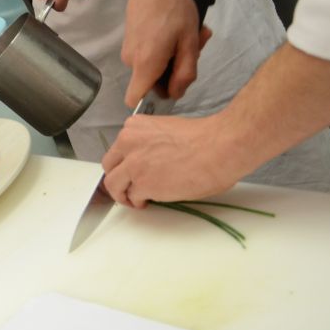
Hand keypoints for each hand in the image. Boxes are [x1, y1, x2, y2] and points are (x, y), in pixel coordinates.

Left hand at [101, 111, 237, 207]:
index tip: (129, 171)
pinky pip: (132, 197)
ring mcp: (133, 165)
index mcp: (135, 127)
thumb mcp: (166, 130)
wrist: (220, 147)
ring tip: (135, 200)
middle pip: (110, 166)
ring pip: (114, 184)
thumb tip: (149, 160)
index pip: (118, 149)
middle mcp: (128, 143)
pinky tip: (147, 202)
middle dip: (118, 178)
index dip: (124, 163)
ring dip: (123, 194)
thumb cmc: (205, 139)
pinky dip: (138, 202)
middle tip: (127, 188)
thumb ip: (149, 143)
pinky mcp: (143, 184)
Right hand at [121, 0, 212, 105]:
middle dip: (175, 71)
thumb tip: (176, 93)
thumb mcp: (189, 41)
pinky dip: (164, 48)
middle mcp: (131, 60)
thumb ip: (185, 72)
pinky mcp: (130, 39)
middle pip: (152, 82)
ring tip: (192, 35)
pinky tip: (178, 30)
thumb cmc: (174, 9)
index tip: (174, 86)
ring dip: (173, 57)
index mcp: (145, 64)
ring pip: (153, 66)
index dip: (155, 101)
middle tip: (195, 48)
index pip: (135, 100)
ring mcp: (129, 49)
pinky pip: (149, 54)